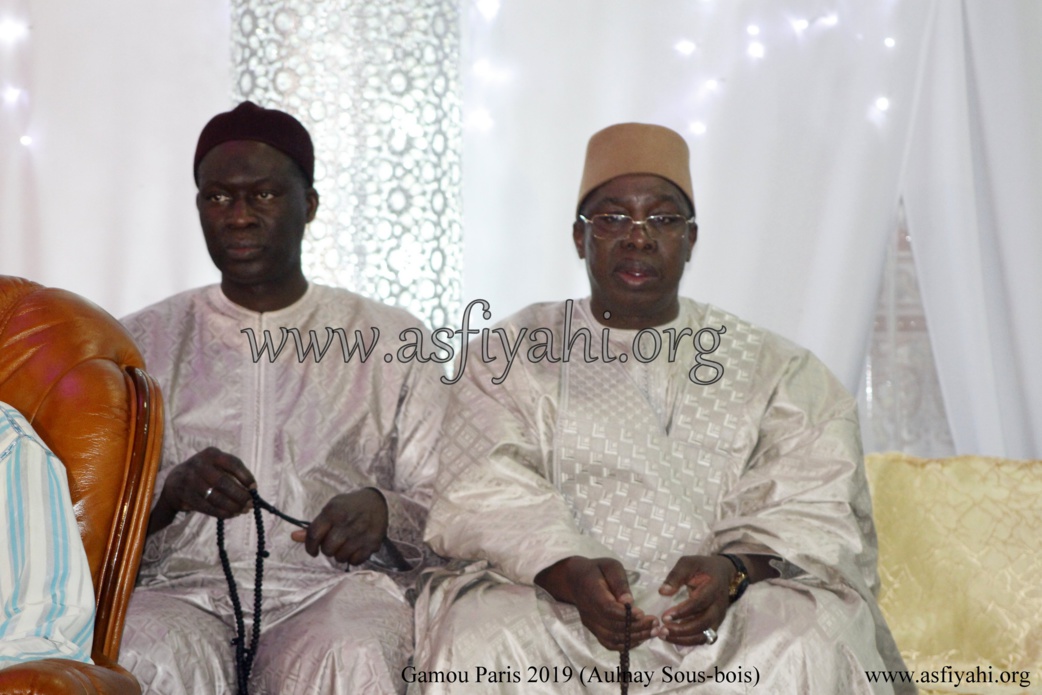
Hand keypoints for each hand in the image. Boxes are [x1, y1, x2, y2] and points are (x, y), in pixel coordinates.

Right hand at [148, 447, 255, 533]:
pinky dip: (221, 512)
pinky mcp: (185, 495)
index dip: (246, 476)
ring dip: (232, 506)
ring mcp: (190, 480)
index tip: (254, 488)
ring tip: (242, 510)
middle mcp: (199, 464)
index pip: (233, 463)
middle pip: (224, 482)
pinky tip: (231, 514)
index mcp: (211, 454)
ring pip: (215, 497)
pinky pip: (207, 507)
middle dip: (240, 495)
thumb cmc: (204, 474)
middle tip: (251, 504)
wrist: (174, 482)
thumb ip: (231, 474)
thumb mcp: (215, 465)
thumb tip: (252, 491)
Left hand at [290, 488, 387, 564]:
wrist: (376, 501)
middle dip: (327, 549)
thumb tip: (294, 537)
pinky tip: (355, 548)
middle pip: (327, 549)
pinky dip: (353, 558)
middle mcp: (347, 522)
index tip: (313, 550)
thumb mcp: (331, 509)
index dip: (310, 546)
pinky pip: (355, 561)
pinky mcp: (372, 543)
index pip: (313, 535)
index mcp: (333, 512)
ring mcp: (360, 534)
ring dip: (340, 554)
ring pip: (340, 557)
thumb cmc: (349, 506)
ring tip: (345, 545)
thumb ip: (314, 526)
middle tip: (334, 543)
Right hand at [534, 557, 656, 651]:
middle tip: (655, 623)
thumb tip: (629, 601)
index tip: (643, 613)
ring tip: (653, 632)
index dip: (626, 615)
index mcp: (592, 592)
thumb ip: (619, 582)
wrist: (576, 579)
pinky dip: (625, 644)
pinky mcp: (593, 630)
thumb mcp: (611, 566)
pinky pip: (609, 643)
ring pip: (612, 638)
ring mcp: (590, 623)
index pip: (607, 609)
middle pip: (612, 627)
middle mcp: (589, 611)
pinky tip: (640, 638)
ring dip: (634, 638)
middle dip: (637, 627)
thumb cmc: (597, 570)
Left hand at [655, 554, 732, 645]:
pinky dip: (688, 641)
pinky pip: (703, 638)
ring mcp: (718, 617)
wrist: (723, 573)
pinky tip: (672, 638)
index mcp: (713, 588)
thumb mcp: (688, 563)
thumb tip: (663, 592)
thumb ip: (676, 575)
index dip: (682, 612)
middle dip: (682, 630)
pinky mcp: (714, 624)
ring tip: (664, 635)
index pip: (699, 603)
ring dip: (684, 639)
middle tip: (662, 629)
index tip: (665, 616)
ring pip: (704, 635)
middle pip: (703, 623)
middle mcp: (718, 606)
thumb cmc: (702, 567)